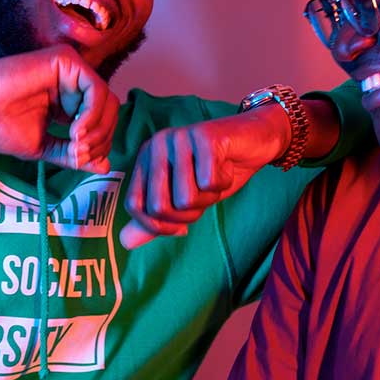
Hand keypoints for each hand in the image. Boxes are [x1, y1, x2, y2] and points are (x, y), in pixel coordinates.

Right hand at [0, 45, 118, 170]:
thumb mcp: (45, 147)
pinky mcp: (66, 61)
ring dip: (97, 129)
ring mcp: (70, 69)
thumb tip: (105, 166)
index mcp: (69, 102)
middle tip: (80, 154)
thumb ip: (74, 155)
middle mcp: (73, 83)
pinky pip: (96, 89)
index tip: (79, 161)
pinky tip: (75, 130)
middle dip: (101, 139)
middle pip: (110, 111)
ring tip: (75, 144)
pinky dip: (92, 114)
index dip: (99, 145)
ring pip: (108, 101)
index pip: (103, 122)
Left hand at [120, 105, 289, 248]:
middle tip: (204, 196)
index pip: (135, 206)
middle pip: (159, 207)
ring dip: (209, 197)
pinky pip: (210, 183)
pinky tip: (226, 166)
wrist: (255, 140)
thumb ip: (156, 220)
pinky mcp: (204, 136)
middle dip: (188, 214)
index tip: (181, 227)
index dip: (158, 227)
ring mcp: (179, 138)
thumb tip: (124, 243)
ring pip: (187, 198)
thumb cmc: (216, 170)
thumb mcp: (184, 200)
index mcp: (146, 158)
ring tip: (216, 178)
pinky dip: (224, 183)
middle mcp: (157, 145)